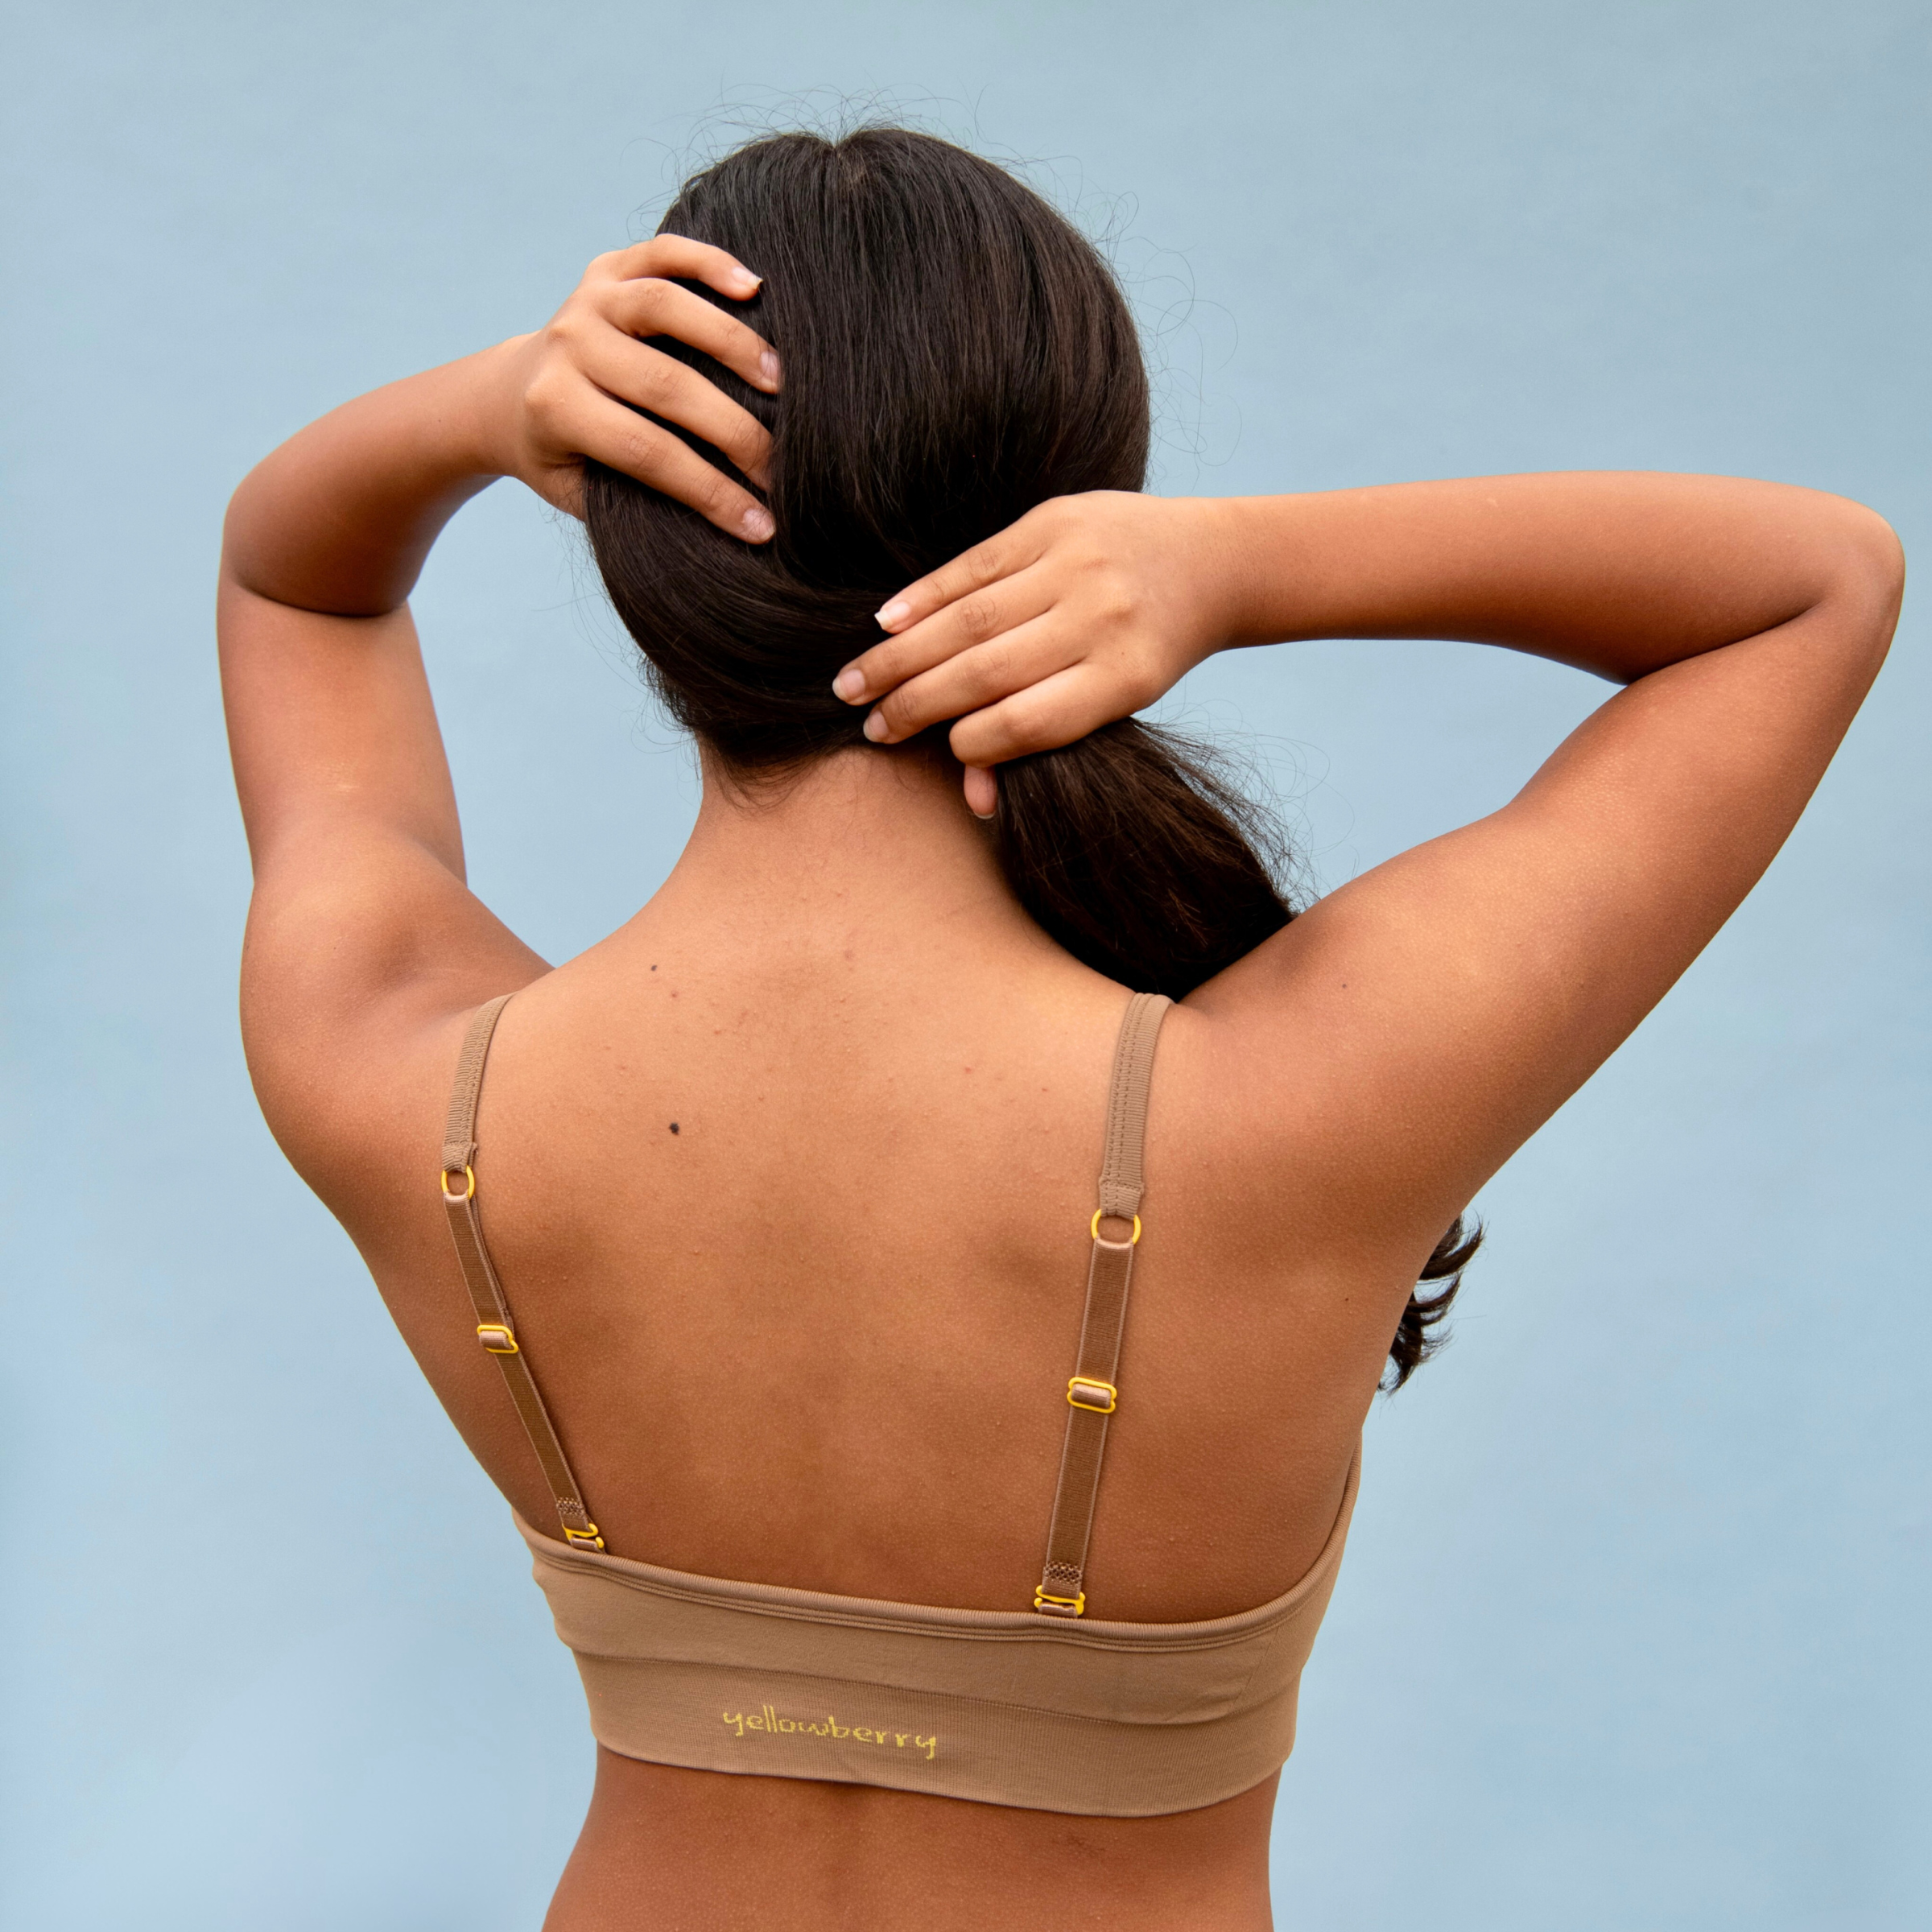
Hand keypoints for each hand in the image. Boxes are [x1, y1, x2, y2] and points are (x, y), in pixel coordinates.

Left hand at [485, 237, 780, 537]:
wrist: (508, 397)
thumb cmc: (561, 459)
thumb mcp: (580, 495)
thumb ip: (637, 503)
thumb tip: (725, 523)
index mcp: (556, 408)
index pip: (648, 453)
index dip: (710, 492)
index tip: (762, 525)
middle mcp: (567, 345)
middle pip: (665, 385)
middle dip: (735, 431)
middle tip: (784, 467)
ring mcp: (587, 299)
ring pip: (666, 308)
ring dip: (732, 343)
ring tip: (780, 381)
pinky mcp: (607, 268)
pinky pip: (662, 255)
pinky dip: (709, 262)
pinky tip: (755, 286)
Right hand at [830, 493, 1238, 812]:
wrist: (1211, 561)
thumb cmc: (1151, 648)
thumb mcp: (1119, 702)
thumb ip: (1048, 741)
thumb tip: (977, 803)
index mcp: (1125, 677)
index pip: (1027, 721)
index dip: (970, 744)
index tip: (933, 750)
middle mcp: (1101, 618)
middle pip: (987, 671)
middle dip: (915, 703)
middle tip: (868, 725)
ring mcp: (1076, 564)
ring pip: (968, 619)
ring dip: (900, 655)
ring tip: (854, 683)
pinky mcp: (1054, 521)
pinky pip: (974, 566)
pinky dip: (923, 596)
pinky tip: (885, 624)